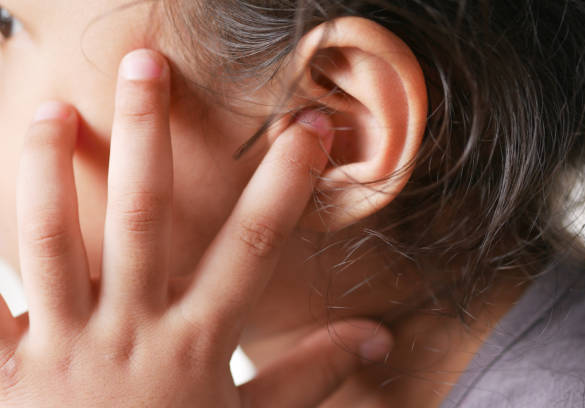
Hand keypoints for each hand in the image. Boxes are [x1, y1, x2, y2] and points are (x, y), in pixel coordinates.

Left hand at [0, 49, 392, 406]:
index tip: (306, 126)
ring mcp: (63, 345)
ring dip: (49, 173)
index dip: (284, 183)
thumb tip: (376, 339)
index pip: (253, 245)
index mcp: (196, 340)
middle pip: (141, 218)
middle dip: (147, 137)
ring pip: (52, 242)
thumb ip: (310, 376)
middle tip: (145, 64)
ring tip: (49, 111)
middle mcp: (131, 331)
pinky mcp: (10, 364)